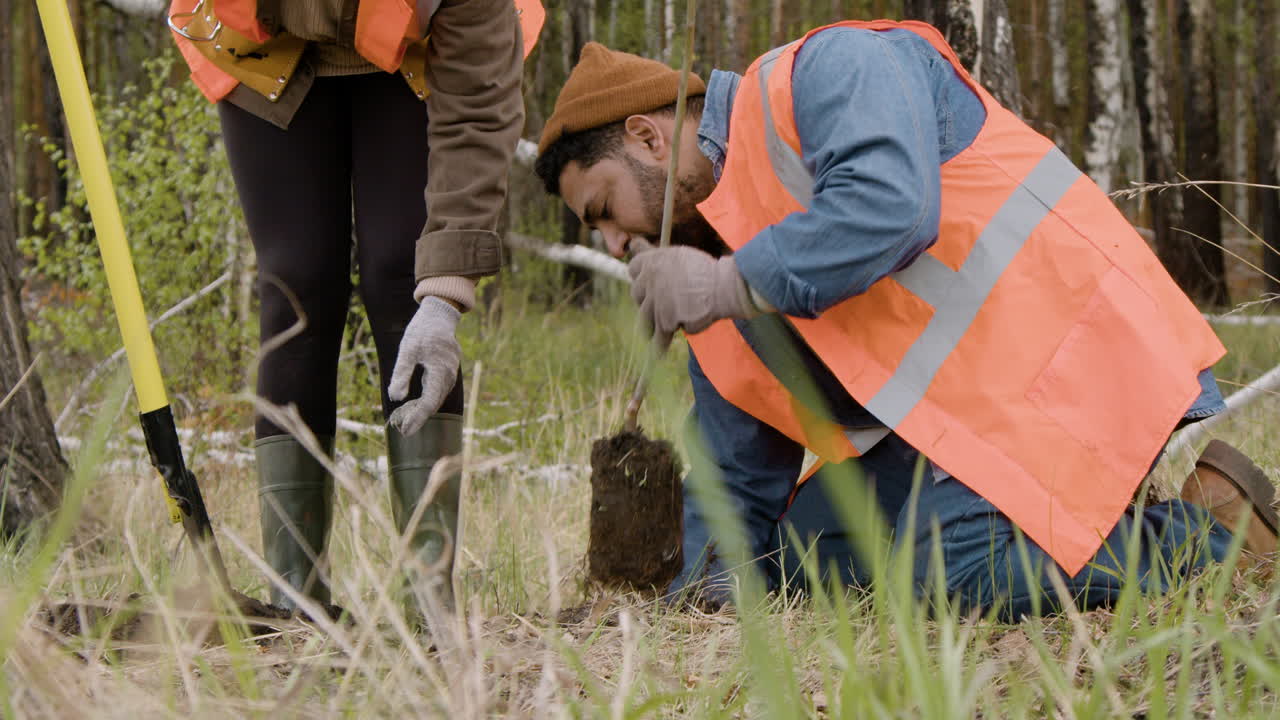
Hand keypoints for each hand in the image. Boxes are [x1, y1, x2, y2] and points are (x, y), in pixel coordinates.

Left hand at [387, 296, 461, 434]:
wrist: (439, 315)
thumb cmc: (422, 331)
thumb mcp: (407, 350)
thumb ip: (402, 374)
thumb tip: (396, 397)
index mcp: (440, 371)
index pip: (429, 403)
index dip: (417, 419)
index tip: (405, 431)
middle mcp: (449, 375)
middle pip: (434, 403)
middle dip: (420, 418)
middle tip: (404, 431)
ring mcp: (451, 373)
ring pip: (438, 398)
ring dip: (424, 410)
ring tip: (408, 421)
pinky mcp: (448, 370)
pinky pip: (439, 390)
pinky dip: (429, 399)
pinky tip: (418, 404)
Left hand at [627, 239, 757, 349]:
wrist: (722, 287)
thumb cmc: (706, 271)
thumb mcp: (679, 255)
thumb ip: (656, 257)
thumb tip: (632, 243)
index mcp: (652, 261)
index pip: (633, 269)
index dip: (640, 277)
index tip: (646, 284)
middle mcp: (650, 281)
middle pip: (637, 295)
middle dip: (646, 301)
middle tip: (657, 306)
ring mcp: (656, 303)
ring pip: (646, 318)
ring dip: (652, 325)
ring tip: (654, 334)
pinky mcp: (666, 321)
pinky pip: (659, 336)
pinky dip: (658, 347)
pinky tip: (657, 356)